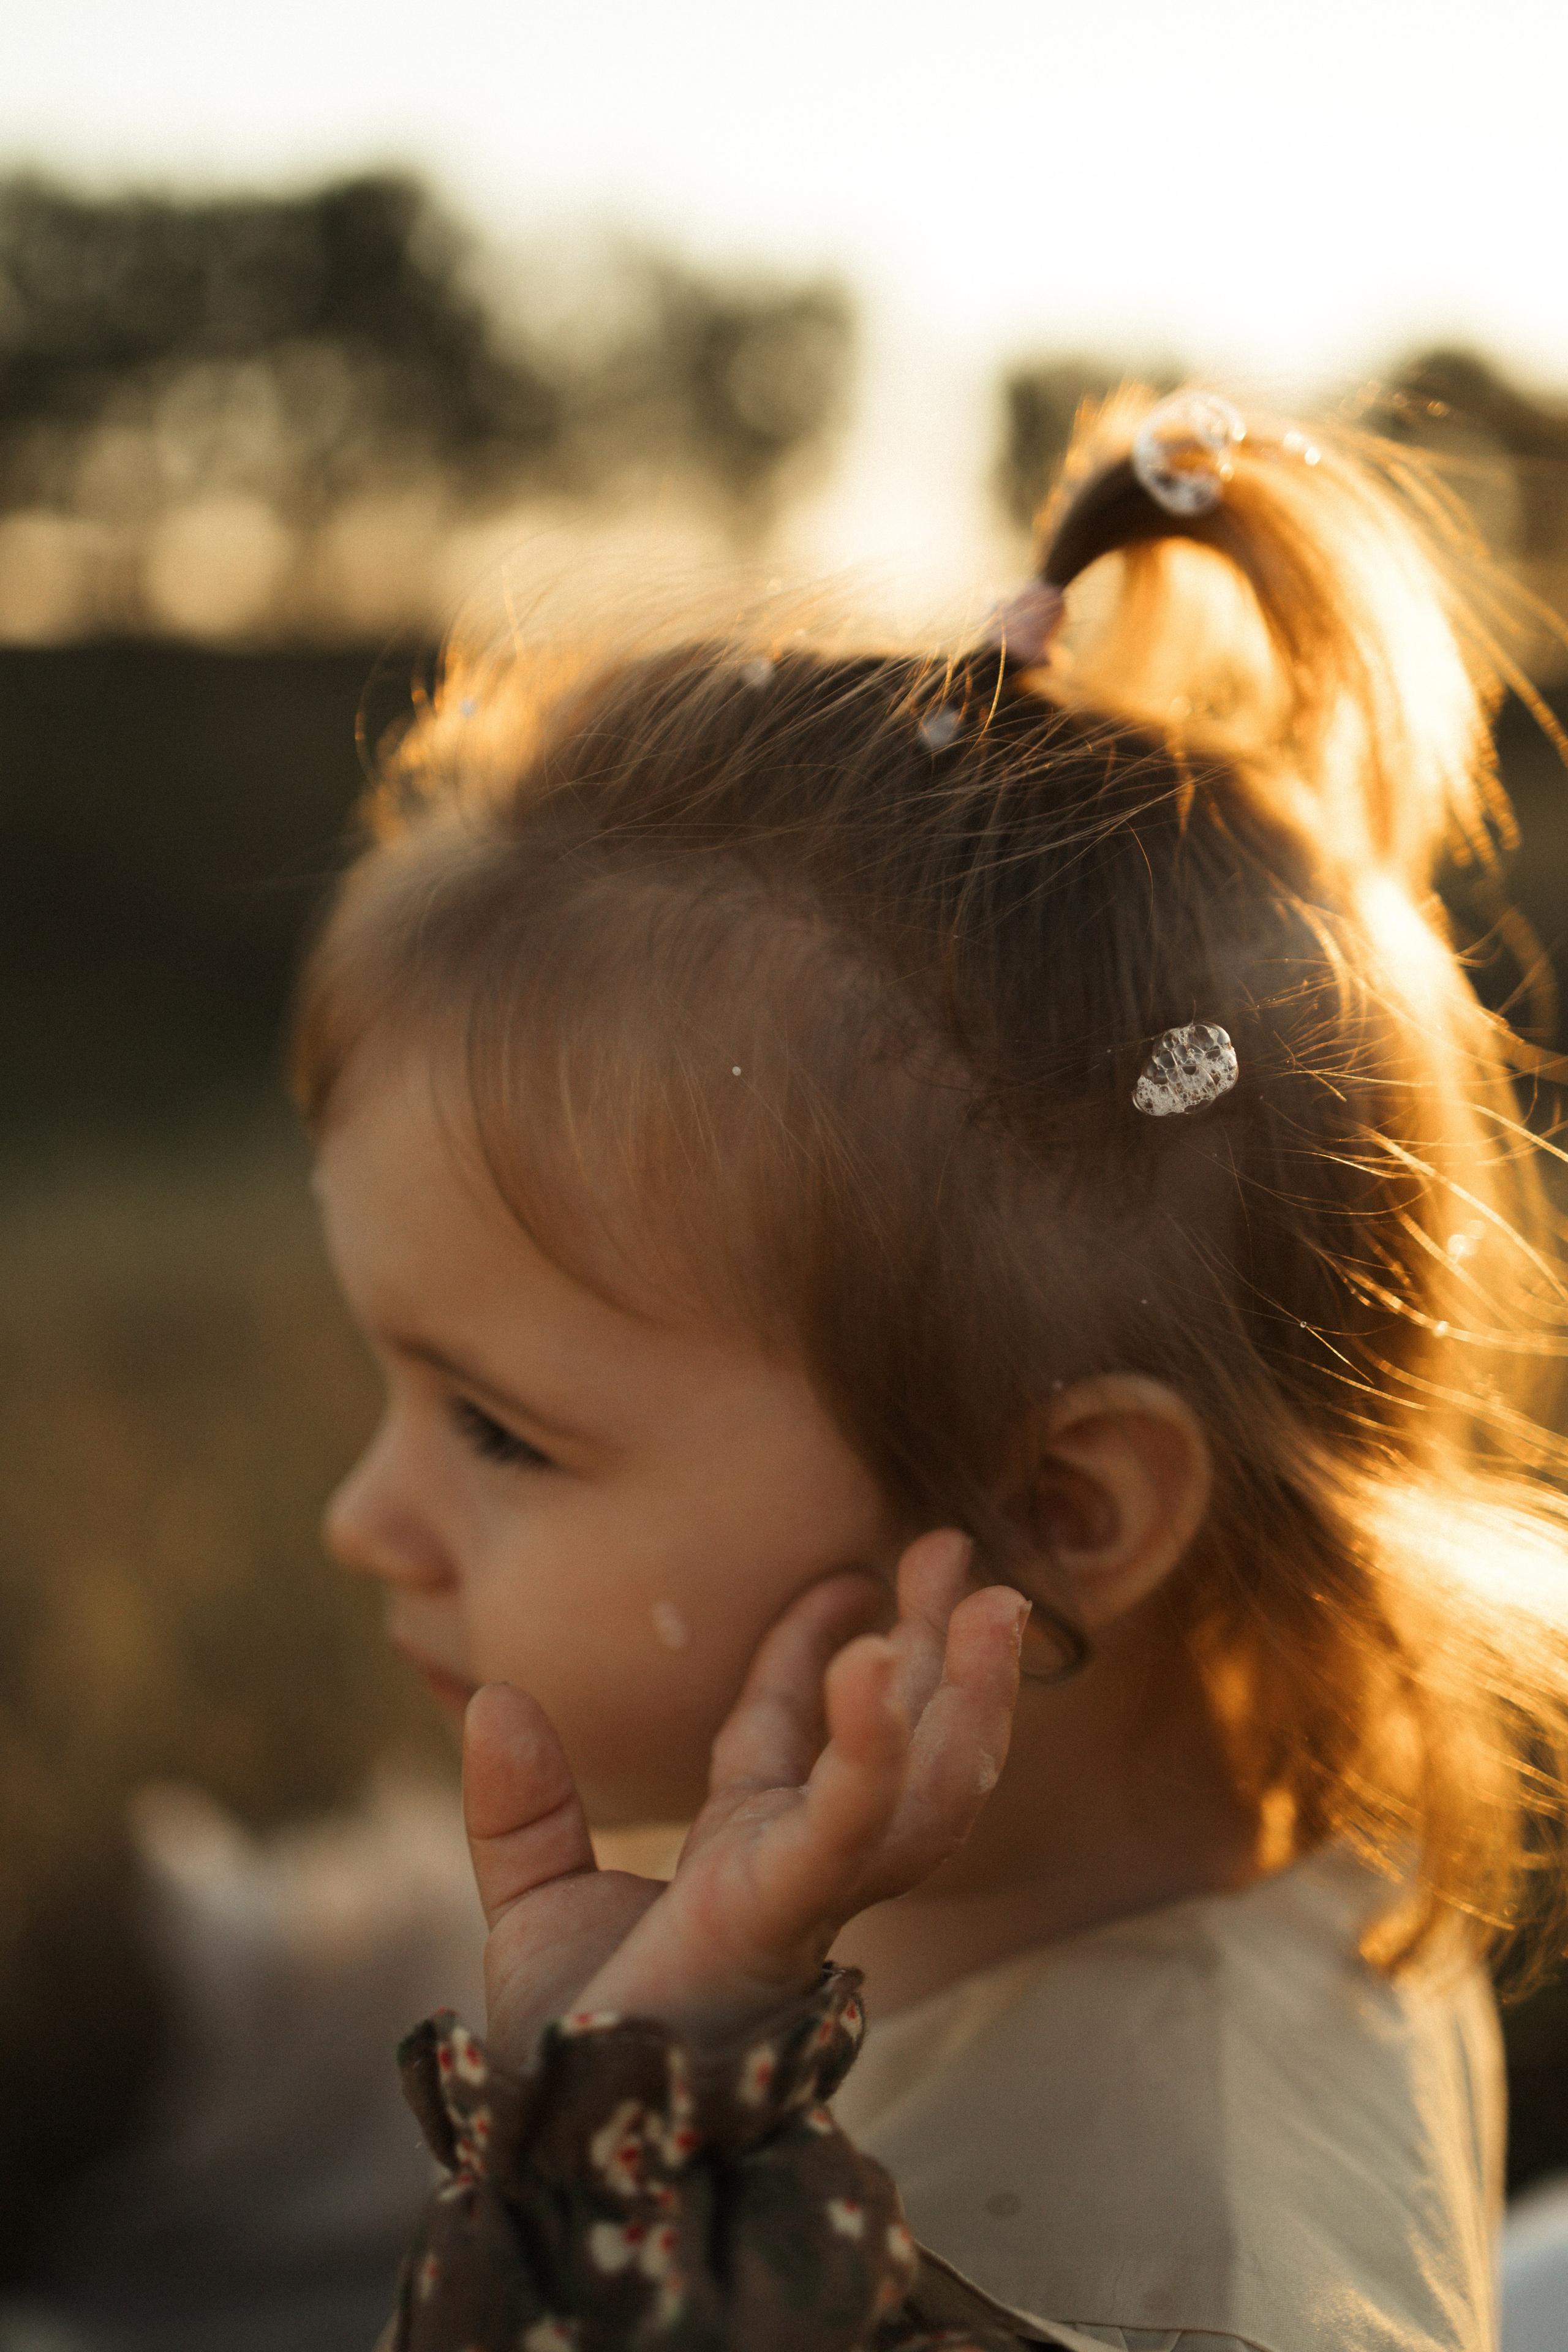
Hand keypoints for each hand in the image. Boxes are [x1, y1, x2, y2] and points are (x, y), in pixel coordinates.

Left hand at [465, 1529, 1027, 2064]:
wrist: (558, 2132)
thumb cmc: (565, 2040)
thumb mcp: (534, 1899)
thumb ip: (520, 1803)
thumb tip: (493, 1699)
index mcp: (749, 1856)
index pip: (802, 1728)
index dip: (827, 1646)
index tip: (855, 1575)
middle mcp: (800, 1865)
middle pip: (900, 1739)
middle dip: (944, 1651)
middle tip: (959, 1551)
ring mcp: (806, 1888)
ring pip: (924, 1786)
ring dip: (967, 1692)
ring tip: (988, 1601)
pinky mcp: (785, 1909)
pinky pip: (847, 1821)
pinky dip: (869, 1745)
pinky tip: (876, 1661)